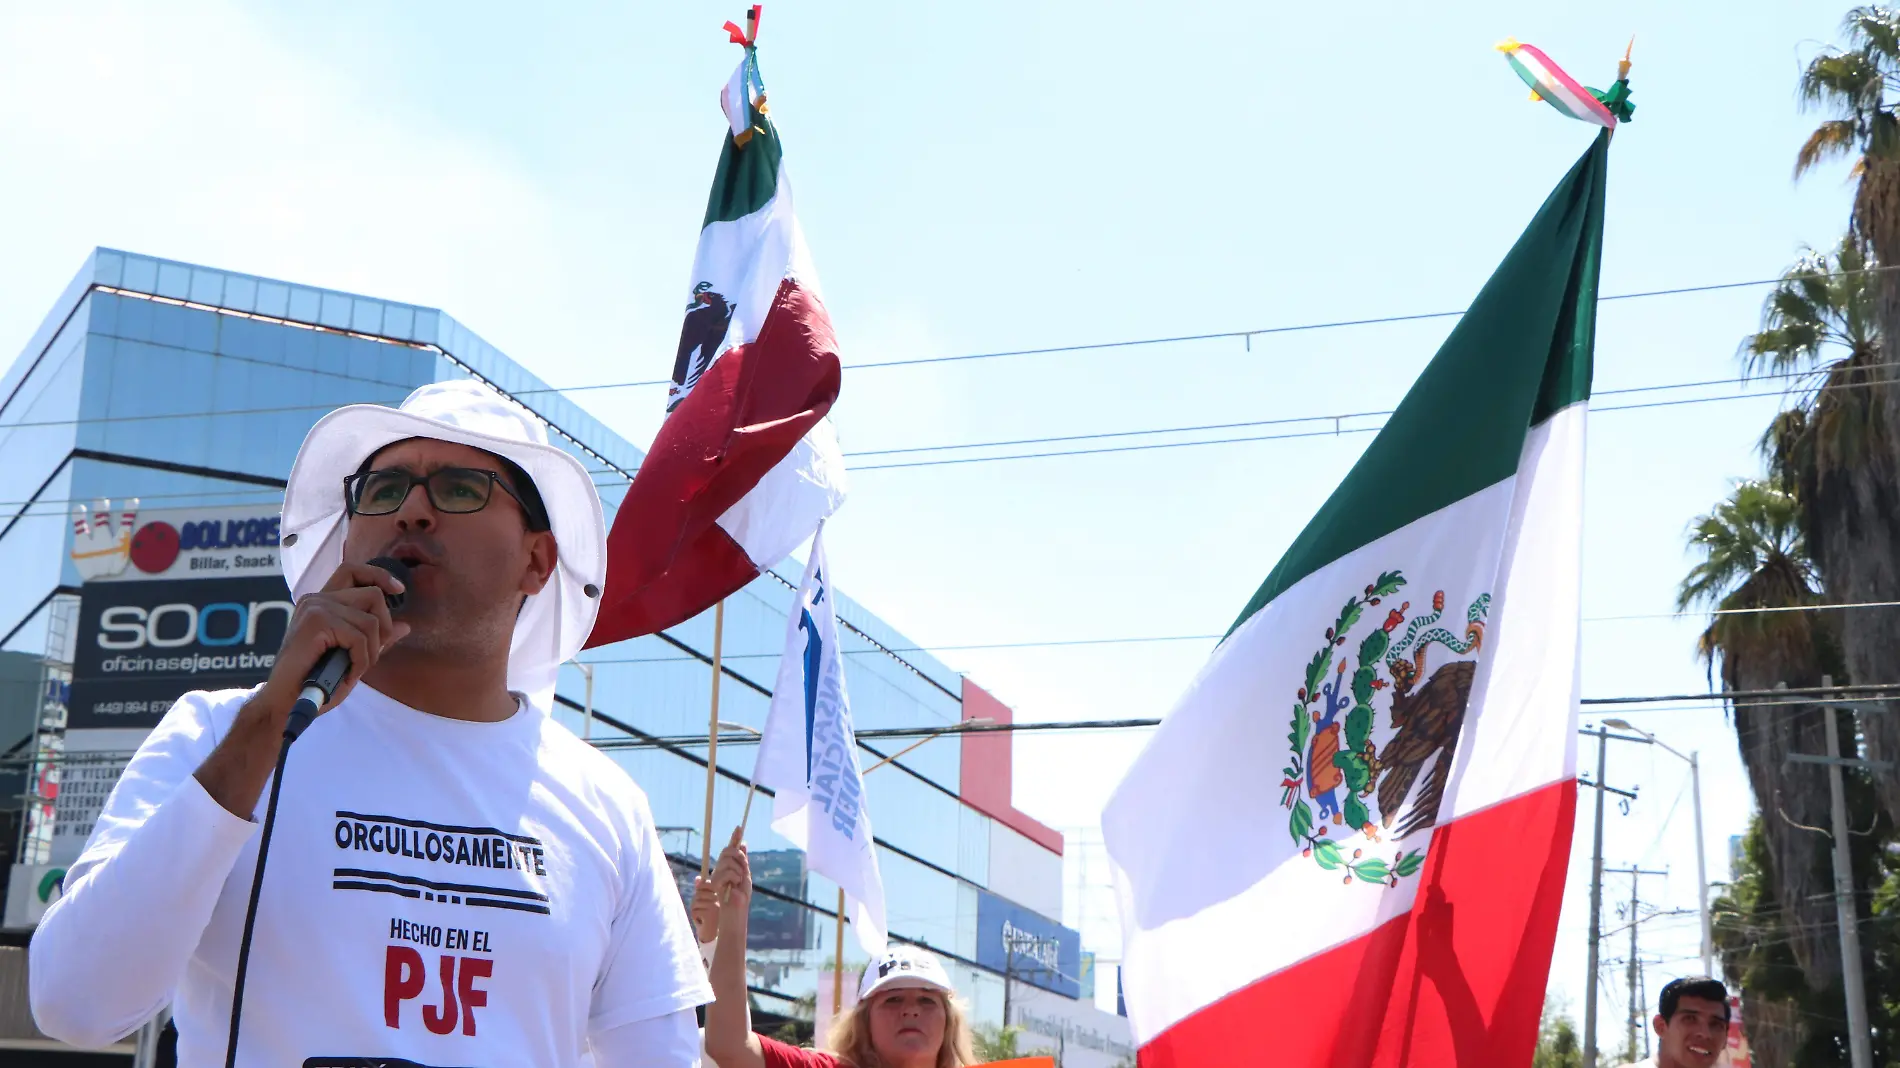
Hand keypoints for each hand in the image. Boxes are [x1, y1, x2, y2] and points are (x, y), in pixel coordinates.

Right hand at [256, 562, 409, 720]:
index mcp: (322, 602)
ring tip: (353, 669)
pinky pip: (360, 638)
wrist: (285, 701)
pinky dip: (361, 661)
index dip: (379, 575)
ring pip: (371, 621)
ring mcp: (316, 608)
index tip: (399, 590)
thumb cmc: (315, 681)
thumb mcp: (352, 656)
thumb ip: (375, 638)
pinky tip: (347, 675)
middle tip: (369, 655)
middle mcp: (317, 598)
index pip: (353, 571)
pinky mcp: (316, 622)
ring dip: (371, 652)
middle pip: (373, 595)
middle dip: (383, 628)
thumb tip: (405, 626)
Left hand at [691, 875, 719, 943]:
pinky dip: (695, 917)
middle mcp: (718, 900)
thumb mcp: (703, 902)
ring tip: (701, 916)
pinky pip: (695, 911)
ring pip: (695, 902)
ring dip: (695, 910)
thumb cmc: (707, 917)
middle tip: (700, 910)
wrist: (711, 934)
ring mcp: (715, 907)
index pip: (707, 884)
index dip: (700, 887)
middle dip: (695, 902)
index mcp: (718, 895)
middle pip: (699, 893)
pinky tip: (701, 921)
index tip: (700, 894)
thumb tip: (697, 878)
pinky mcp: (710, 914)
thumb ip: (701, 890)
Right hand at [711, 826, 751, 925]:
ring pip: (728, 860)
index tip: (739, 827)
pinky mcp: (715, 882)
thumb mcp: (745, 874)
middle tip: (743, 868)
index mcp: (729, 865)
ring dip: (738, 870)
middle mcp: (720, 867)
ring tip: (737, 882)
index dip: (734, 837)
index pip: (731, 848)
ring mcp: (716, 874)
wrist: (736, 909)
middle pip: (728, 850)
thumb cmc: (740, 895)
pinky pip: (728, 871)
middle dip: (738, 856)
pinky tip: (733, 886)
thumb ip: (742, 860)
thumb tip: (742, 842)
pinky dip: (734, 878)